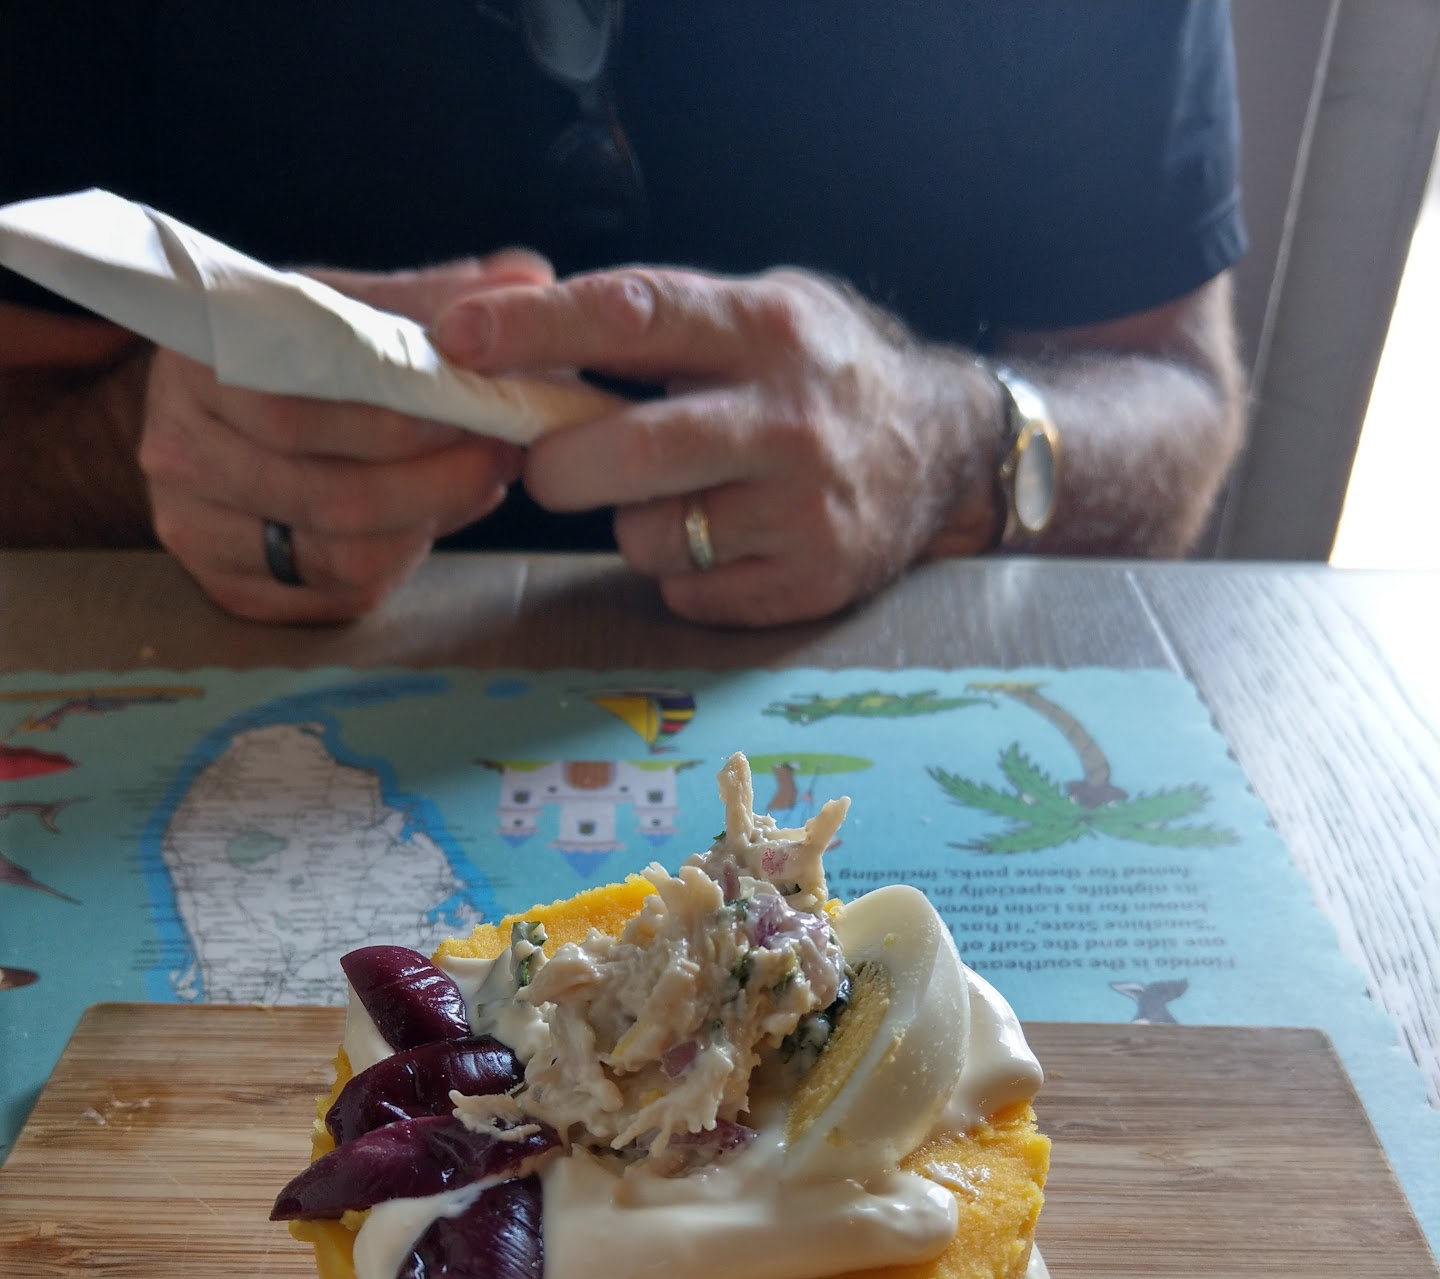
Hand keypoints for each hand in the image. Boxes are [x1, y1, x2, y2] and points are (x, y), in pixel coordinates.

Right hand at [138, 253, 553, 623]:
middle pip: (332, 496)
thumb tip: (526, 275)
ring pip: (340, 555)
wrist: (207, 411)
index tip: (476, 409)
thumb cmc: (284, 350)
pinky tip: (425, 522)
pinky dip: (397, 562)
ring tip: (476, 483)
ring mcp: (195, 530)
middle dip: (436, 481)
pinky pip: (336, 594)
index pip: (304, 411)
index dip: (403, 421)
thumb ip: (428, 298)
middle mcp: (178, 453)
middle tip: (499, 455)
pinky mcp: (228, 588)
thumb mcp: (340, 304)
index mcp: (196, 366)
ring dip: (427, 524)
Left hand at [434, 266, 996, 626]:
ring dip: (636, 524)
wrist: (944, 453)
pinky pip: (689, 591)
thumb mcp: (760, 310)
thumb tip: (515, 330)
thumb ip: (657, 320)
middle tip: (550, 467)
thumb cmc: (822, 373)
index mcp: (766, 327)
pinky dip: (685, 572)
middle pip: (631, 454)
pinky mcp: (811, 582)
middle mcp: (790, 419)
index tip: (459, 341)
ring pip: (650, 537)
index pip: (633, 317)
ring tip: (683, 497)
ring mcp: (805, 510)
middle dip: (561, 467)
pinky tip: (726, 538)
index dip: (537, 332)